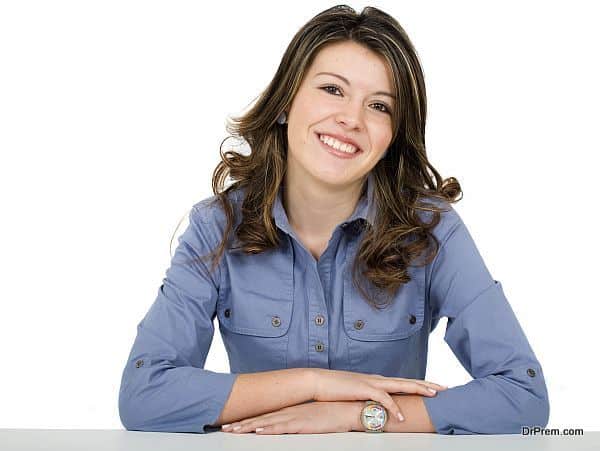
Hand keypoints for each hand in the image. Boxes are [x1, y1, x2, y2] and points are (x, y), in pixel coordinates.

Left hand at [221, 401, 354, 433]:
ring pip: (267, 423)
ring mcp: (295, 417)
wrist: (351, 409)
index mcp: (291, 410)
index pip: (266, 415)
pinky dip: (269, 429)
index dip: (249, 420)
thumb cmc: (334, 414)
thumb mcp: (313, 417)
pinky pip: (282, 427)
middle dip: (242, 424)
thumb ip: (301, 419)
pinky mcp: (302, 424)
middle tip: (225, 428)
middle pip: (261, 419)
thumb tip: (292, 425)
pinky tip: (258, 430)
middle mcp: (290, 412)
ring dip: (249, 427)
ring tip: (233, 430)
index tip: (234, 424)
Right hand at [312, 369, 447, 422]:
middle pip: (408, 381)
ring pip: (401, 385)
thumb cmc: (335, 390)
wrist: (318, 382)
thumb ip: (368, 399)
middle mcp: (378, 379)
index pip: (404, 382)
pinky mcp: (364, 389)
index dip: (420, 384)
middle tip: (445, 387)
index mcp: (377, 381)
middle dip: (427, 384)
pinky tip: (401, 417)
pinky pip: (384, 399)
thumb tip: (376, 408)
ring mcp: (372, 382)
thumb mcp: (356, 395)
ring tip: (433, 395)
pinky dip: (394, 408)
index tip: (435, 387)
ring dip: (418, 389)